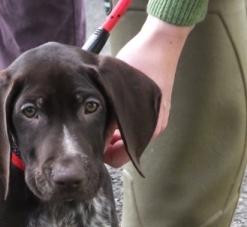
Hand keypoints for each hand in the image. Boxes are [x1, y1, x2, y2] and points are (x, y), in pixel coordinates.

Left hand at [103, 15, 192, 167]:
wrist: (160, 43)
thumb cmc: (137, 63)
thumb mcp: (115, 94)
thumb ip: (106, 122)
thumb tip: (93, 144)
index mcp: (147, 129)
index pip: (120, 158)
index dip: (103, 154)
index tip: (90, 143)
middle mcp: (154, 129)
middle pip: (125, 151)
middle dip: (108, 145)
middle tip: (91, 130)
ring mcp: (157, 121)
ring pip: (129, 140)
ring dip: (114, 135)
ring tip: (101, 120)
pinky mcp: (155, 112)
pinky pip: (135, 129)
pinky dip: (122, 127)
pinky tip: (112, 115)